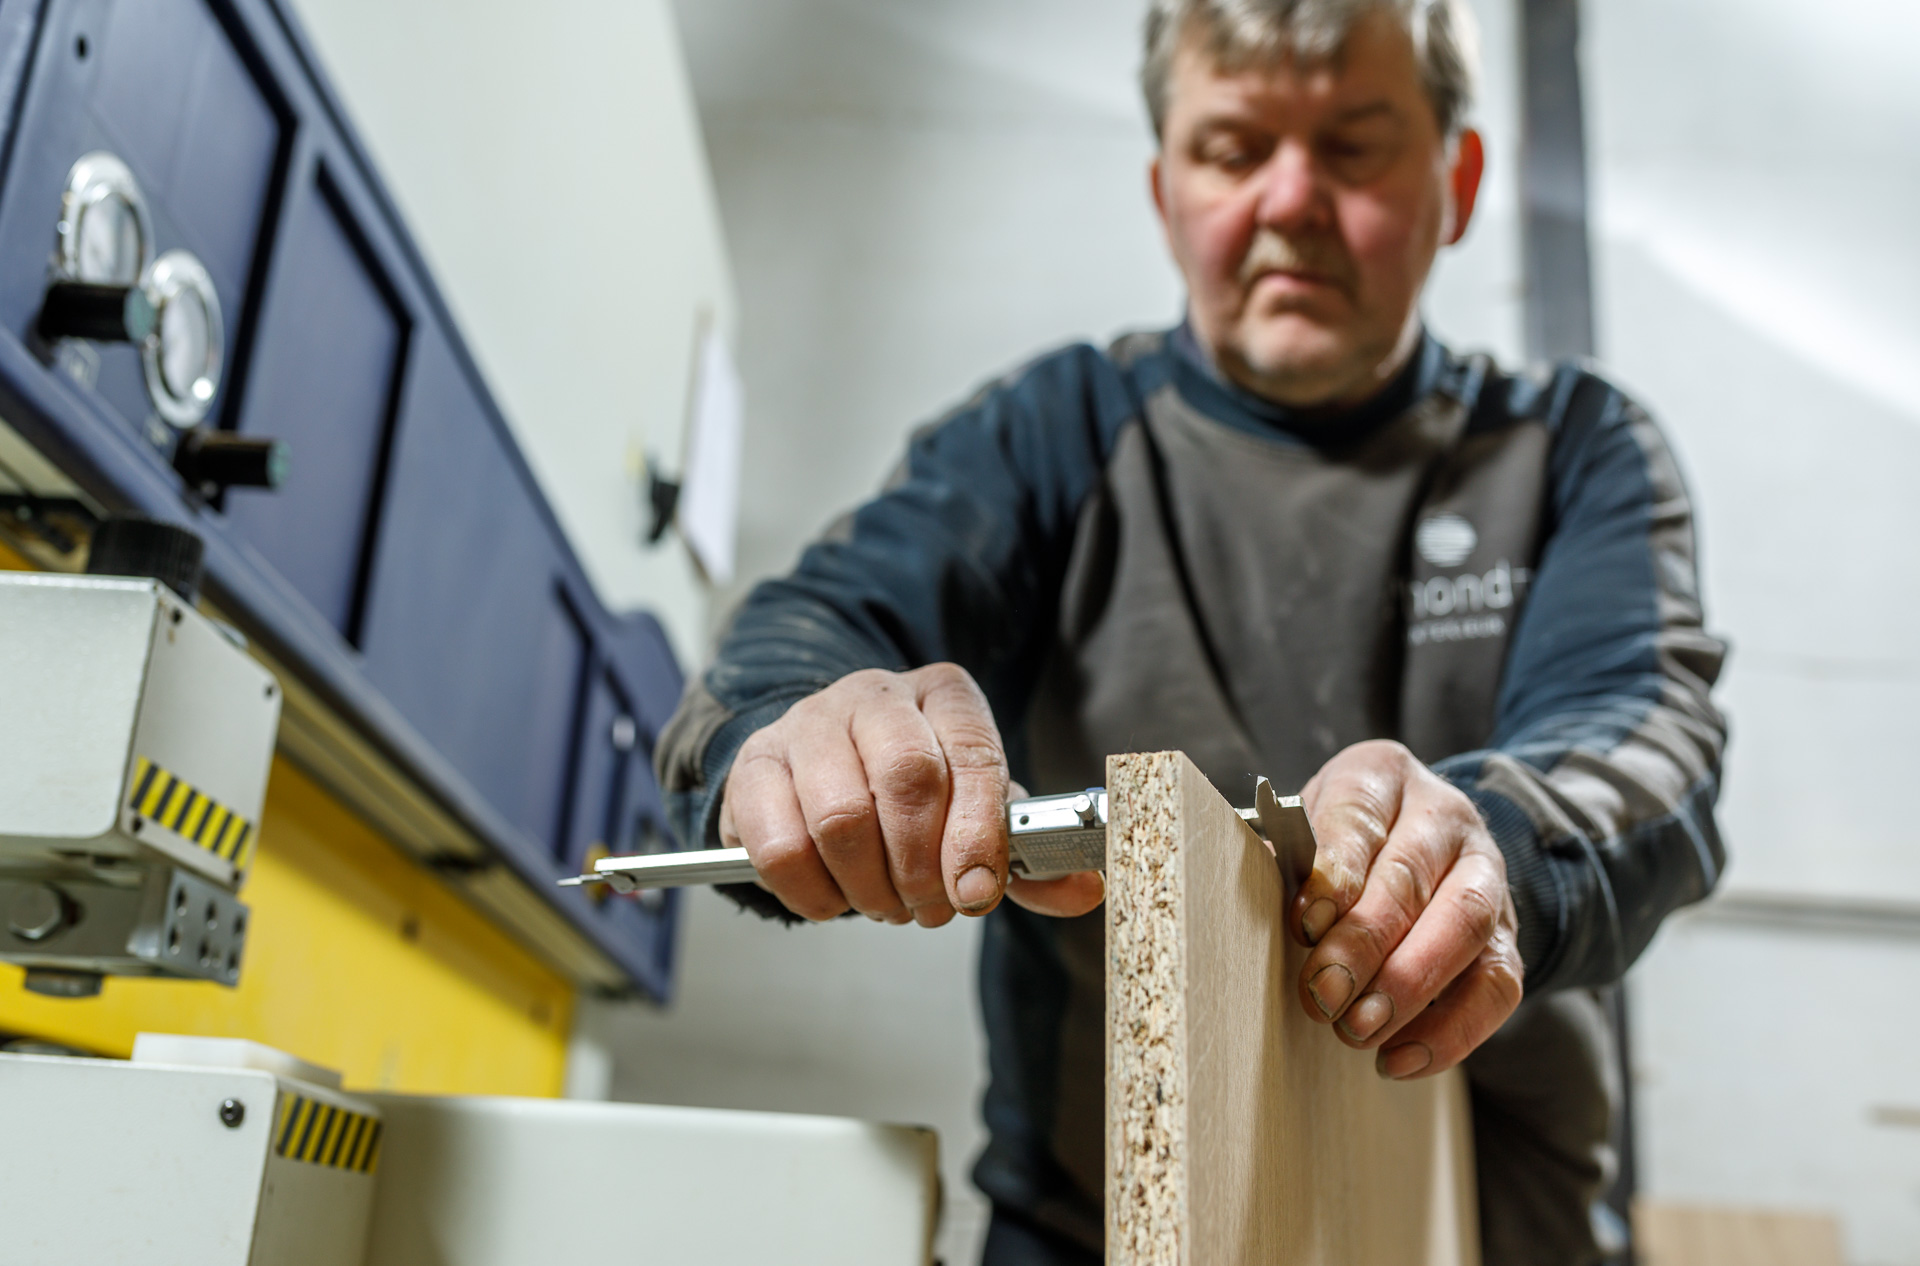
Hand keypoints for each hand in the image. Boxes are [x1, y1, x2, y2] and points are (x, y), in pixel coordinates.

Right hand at [718, 664, 1105, 926]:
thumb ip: (1028, 858)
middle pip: (906, 778)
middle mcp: (875, 695)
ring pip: (839, 816)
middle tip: (928, 907)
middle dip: (922, 866)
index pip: (971, 754)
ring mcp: (807, 724)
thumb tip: (1085, 888)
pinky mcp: (753, 766)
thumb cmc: (911, 799)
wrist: (819, 772)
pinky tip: (833, 896)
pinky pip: (779, 844)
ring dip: (869, 886)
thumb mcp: (977, 817)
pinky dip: (813, 893)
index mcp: (945, 696)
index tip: (977, 893)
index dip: (978, 834)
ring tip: (884, 903)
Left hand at [1289, 740, 1522, 1078]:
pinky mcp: (1509, 936)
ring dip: (1410, 986)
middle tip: (1323, 994)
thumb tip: (1281, 915)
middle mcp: (1445, 816)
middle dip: (1364, 942)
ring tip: (1358, 1030)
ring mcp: (1487, 874)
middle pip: (1411, 875)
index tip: (1305, 923)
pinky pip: (1497, 985)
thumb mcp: (1304, 828)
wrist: (1420, 844)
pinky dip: (1452, 1030)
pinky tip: (1401, 1058)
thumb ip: (1288, 862)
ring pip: (1465, 926)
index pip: (1360, 813)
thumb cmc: (1338, 844)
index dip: (1334, 871)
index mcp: (1382, 775)